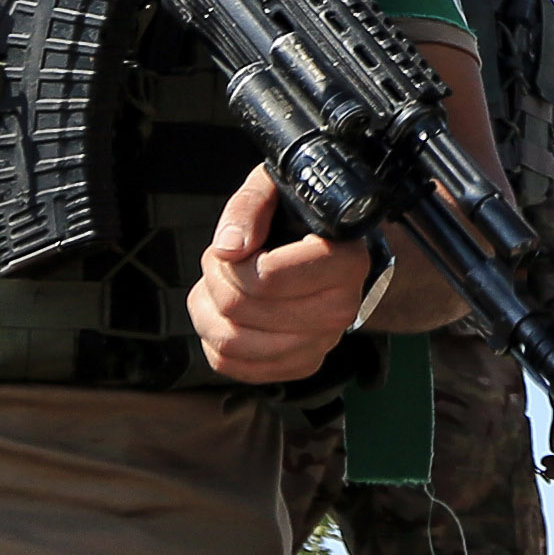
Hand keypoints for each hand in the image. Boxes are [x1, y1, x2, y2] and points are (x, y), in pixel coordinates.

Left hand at [191, 164, 380, 384]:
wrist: (334, 250)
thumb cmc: (303, 217)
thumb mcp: (278, 189)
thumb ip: (250, 207)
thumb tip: (228, 248)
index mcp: (344, 262)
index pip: (266, 278)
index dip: (235, 260)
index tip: (241, 245)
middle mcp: (340, 309)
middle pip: (240, 309)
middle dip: (217, 277)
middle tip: (226, 259)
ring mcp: (321, 344)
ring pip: (230, 342)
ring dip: (209, 308)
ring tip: (223, 283)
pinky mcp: (299, 365)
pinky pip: (231, 365)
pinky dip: (213, 337)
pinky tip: (226, 313)